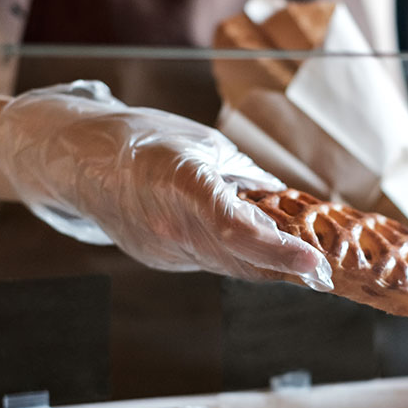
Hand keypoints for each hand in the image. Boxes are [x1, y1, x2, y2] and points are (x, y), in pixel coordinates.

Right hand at [0, 80, 331, 289]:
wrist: (80, 158)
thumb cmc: (145, 139)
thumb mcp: (206, 144)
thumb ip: (249, 179)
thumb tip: (293, 205)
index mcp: (180, 183)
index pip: (236, 229)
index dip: (279, 251)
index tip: (315, 263)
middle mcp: (168, 225)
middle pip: (242, 259)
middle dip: (288, 267)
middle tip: (328, 269)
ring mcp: (161, 249)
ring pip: (230, 266)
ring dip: (269, 265)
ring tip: (302, 257)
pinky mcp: (159, 259)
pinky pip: (211, 262)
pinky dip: (241, 258)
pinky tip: (259, 248)